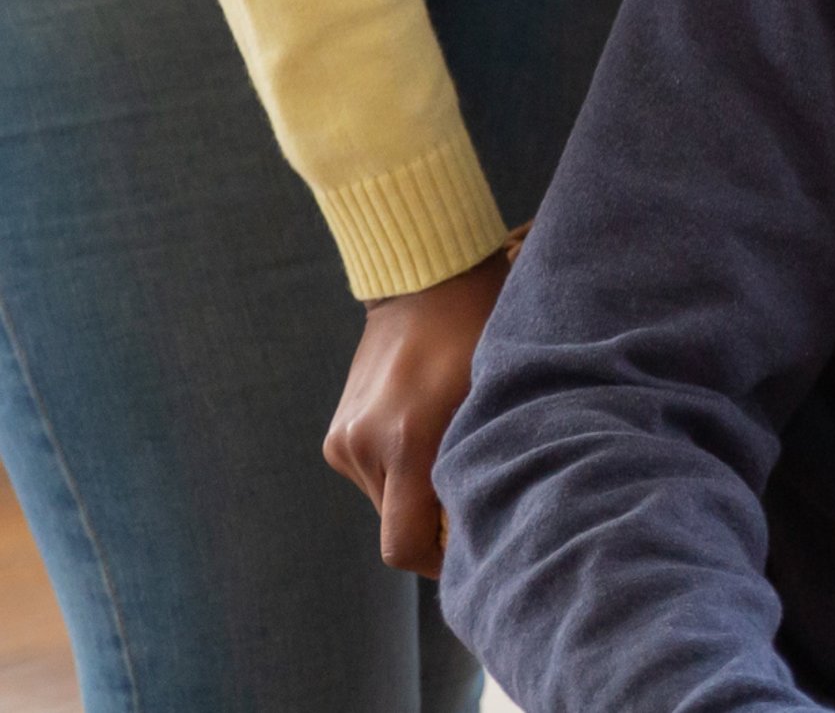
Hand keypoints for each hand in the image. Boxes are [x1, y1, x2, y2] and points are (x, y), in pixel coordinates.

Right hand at [324, 247, 510, 574]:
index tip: (470, 544)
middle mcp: (364, 444)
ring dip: (414, 492)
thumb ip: (484, 458)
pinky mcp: (336, 432)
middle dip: (431, 522)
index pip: (404, 547)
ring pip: (384, 502)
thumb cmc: (477, 328)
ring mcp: (344, 437)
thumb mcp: (493, 392)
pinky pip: (370, 474)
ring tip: (446, 445)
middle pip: (396, 526)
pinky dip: (397, 469)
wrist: (423, 277)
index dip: (438, 562)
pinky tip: (422, 429)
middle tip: (469, 489)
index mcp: (406, 438)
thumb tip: (489, 521)